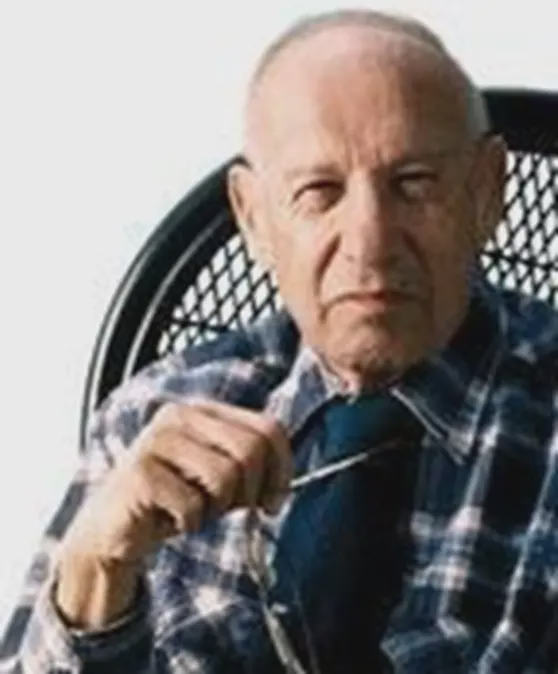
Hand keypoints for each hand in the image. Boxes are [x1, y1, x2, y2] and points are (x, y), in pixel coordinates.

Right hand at [55, 399, 290, 627]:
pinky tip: (169, 519)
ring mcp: (157, 440)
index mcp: (203, 410)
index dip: (282, 467)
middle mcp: (180, 415)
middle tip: (233, 509)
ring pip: (225, 476)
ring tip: (194, 509)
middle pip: (251, 448)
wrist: (113, 530)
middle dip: (251, 490)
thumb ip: (250, 467)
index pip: (267, 427)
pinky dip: (189, 523)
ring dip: (216, 508)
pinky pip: (192, 504)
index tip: (274, 499)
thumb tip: (281, 479)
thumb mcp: (218, 478)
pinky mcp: (140, 472)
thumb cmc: (171, 501)